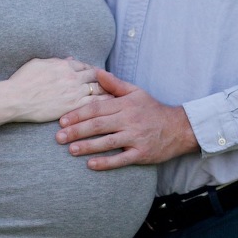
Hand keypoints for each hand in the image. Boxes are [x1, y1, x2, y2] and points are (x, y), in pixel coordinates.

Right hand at [5, 58, 110, 122]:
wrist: (16, 99)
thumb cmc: (22, 81)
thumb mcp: (38, 63)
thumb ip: (56, 61)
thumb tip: (70, 59)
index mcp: (64, 65)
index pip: (85, 66)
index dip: (93, 71)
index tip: (98, 76)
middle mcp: (72, 76)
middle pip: (96, 76)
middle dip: (105, 80)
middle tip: (112, 86)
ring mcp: (74, 91)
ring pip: (99, 89)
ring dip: (108, 92)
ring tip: (116, 97)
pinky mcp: (73, 106)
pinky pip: (95, 103)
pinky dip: (104, 103)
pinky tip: (110, 108)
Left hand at [56, 69, 198, 169]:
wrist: (179, 128)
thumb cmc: (153, 110)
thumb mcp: (136, 92)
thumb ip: (115, 84)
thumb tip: (96, 72)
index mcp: (125, 105)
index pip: (97, 108)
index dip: (78, 114)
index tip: (62, 120)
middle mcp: (129, 120)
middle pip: (98, 125)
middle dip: (76, 131)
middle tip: (58, 137)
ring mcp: (136, 138)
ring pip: (107, 142)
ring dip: (87, 147)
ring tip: (71, 150)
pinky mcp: (142, 153)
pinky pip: (121, 159)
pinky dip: (105, 162)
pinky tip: (91, 164)